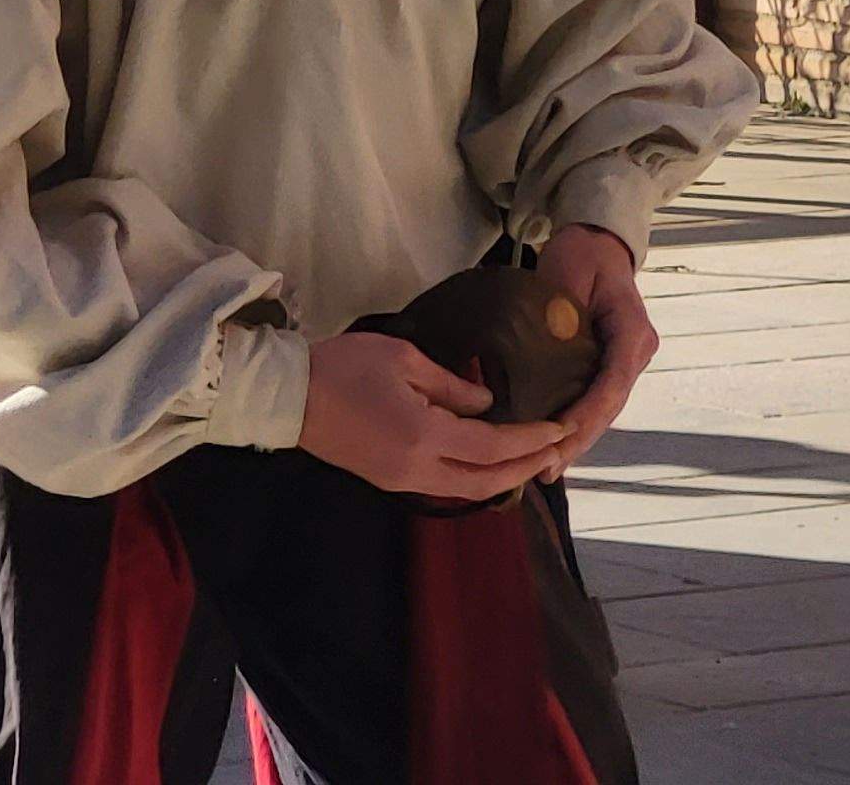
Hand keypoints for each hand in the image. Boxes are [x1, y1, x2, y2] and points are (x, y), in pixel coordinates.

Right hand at [298, 330, 564, 502]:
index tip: (561, 428)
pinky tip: (490, 462)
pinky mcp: (388, 480)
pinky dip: (476, 477)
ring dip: (503, 476)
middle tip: (558, 449)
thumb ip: (452, 385)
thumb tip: (487, 402)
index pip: (493, 446)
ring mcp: (401, 480)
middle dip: (526, 467)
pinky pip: (444, 485)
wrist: (288, 396)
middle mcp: (417, 468)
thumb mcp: (405, 359)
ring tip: (532, 457)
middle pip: (486, 481)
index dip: (531, 440)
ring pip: (466, 489)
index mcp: (424, 435)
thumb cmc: (344, 366)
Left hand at [536, 223, 657, 481]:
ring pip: (604, 409)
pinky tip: (554, 448)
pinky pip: (596, 400)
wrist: (597, 242)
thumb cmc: (581, 254)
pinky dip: (577, 424)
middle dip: (578, 439)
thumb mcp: (566, 277)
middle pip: (609, 405)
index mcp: (632, 332)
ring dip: (577, 439)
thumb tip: (535, 362)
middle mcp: (637, 351)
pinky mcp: (613, 365)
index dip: (587, 415)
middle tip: (546, 468)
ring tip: (546, 468)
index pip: (611, 382)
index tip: (558, 438)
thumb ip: (558, 320)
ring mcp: (628, 360)